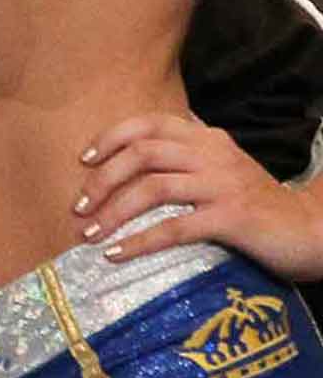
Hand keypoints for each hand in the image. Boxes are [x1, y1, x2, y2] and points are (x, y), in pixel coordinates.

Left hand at [77, 113, 322, 281]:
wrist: (310, 229)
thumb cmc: (257, 204)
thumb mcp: (221, 169)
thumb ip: (185, 157)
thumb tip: (132, 158)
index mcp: (206, 138)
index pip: (148, 124)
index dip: (110, 139)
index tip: (83, 161)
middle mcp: (213, 155)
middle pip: (142, 154)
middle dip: (102, 180)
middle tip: (78, 207)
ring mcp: (223, 185)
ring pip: (153, 188)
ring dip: (113, 212)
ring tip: (89, 234)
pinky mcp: (232, 218)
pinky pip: (175, 228)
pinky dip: (139, 241)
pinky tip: (116, 253)